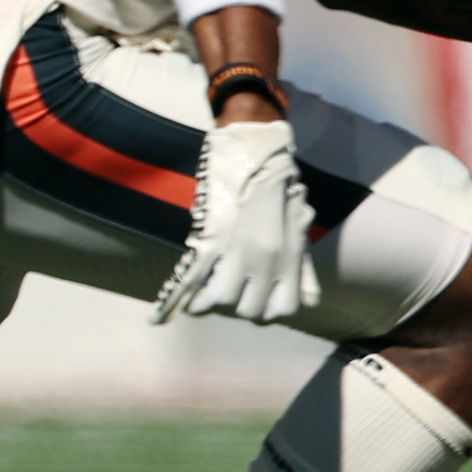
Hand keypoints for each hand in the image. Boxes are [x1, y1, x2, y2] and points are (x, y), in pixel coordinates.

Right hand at [152, 119, 320, 323]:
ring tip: (202, 297)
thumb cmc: (278, 191)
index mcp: (289, 258)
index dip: (267, 311)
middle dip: (237, 307)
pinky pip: (190, 278)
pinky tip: (157, 318)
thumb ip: (302, 268)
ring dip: (209, 303)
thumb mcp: (297, 230)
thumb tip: (313, 301)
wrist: (253, 154)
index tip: (255, 303)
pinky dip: (170, 302)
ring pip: (221, 300)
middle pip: (249, 309)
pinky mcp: (211, 239)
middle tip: (228, 292)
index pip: (282, 308)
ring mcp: (238, 251)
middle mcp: (267, 260)